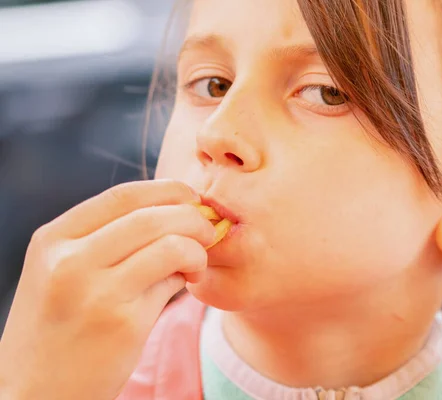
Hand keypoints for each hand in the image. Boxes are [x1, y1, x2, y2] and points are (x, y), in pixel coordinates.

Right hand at [0, 180, 214, 399]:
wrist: (36, 393)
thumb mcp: (61, 272)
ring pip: (170, 245)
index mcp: (52, 240)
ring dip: (197, 249)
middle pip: (151, 216)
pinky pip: (172, 283)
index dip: (167, 190)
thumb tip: (174, 214)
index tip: (191, 198)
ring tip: (197, 262)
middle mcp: (69, 261)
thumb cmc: (59, 327)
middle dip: (192, 217)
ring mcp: (95, 293)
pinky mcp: (123, 324)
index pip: (123, 195)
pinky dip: (188, 275)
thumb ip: (106, 240)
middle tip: (208, 230)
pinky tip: (185, 283)